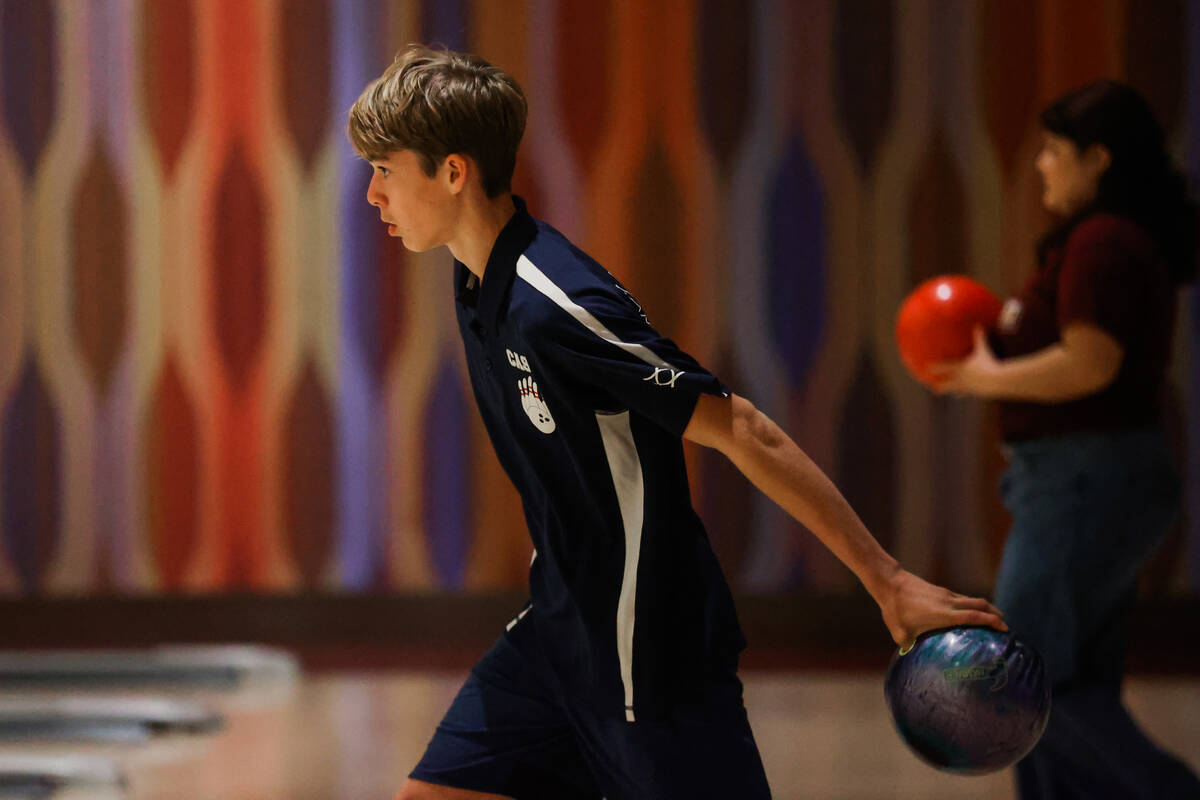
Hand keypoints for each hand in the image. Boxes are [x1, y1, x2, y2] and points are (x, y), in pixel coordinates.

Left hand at [876, 568, 1006, 652]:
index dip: (992, 621)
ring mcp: (945, 594)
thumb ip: (911, 648)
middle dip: (996, 614)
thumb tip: (914, 663)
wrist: (889, 582)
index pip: (974, 616)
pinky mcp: (941, 590)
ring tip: (993, 620)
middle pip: (980, 605)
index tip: (1005, 628)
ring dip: (986, 608)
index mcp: (943, 614)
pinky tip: (970, 614)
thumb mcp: (900, 633)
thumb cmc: (894, 609)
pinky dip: (972, 605)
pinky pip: (963, 598)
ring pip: (973, 600)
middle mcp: (948, 602)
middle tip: (1005, 627)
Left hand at [929, 326, 997, 396]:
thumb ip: (978, 338)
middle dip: (939, 385)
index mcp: (960, 368)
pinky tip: (959, 395)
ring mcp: (967, 387)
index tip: (926, 368)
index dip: (935, 368)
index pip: (944, 368)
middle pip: (946, 384)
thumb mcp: (983, 350)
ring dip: (949, 390)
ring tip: (941, 392)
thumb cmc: (989, 363)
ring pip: (955, 390)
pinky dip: (962, 393)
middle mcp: (961, 379)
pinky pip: (966, 392)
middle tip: (932, 386)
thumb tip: (977, 325)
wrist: (997, 380)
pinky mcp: (974, 392)